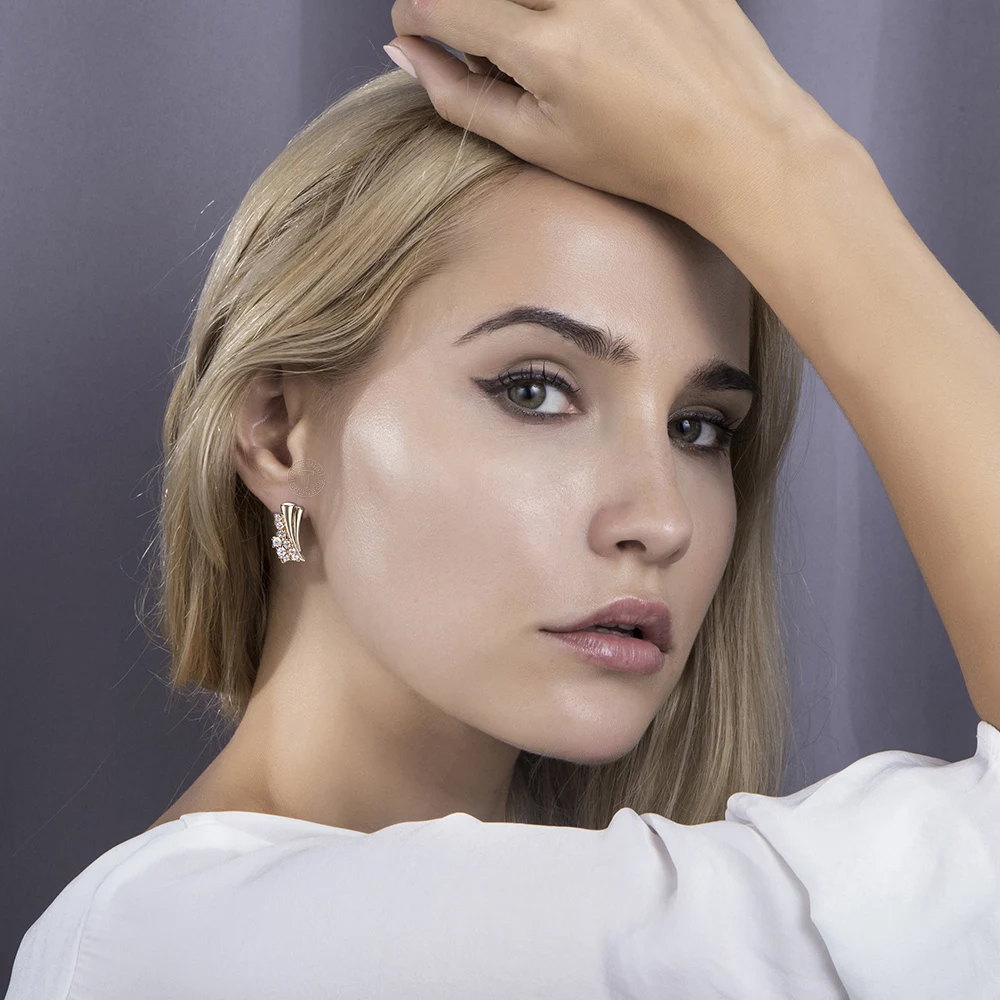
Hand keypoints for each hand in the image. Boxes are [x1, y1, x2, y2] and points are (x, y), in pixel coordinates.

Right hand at [387, 0, 846, 244]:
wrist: (736, 141)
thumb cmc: (639, 159)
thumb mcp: (540, 144)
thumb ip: (463, 97)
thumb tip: (406, 51)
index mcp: (548, 49)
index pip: (445, 2)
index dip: (416, 13)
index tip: (417, 26)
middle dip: (466, 3)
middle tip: (487, 40)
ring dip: (522, 2)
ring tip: (544, 36)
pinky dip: (569, 4)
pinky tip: (593, 29)